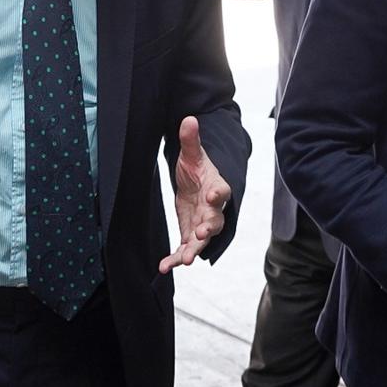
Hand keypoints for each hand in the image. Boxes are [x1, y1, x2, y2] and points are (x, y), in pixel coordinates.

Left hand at [159, 116, 231, 272]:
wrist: (197, 182)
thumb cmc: (198, 168)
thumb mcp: (192, 153)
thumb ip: (190, 140)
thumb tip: (188, 119)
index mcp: (217, 186)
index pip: (222, 190)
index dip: (219, 194)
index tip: (214, 196)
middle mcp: (213, 209)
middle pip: (216, 220)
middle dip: (209, 228)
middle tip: (201, 235)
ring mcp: (203, 223)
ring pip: (202, 239)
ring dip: (193, 249)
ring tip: (184, 260)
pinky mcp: (191, 233)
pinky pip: (185, 247)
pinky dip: (175, 258)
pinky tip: (164, 267)